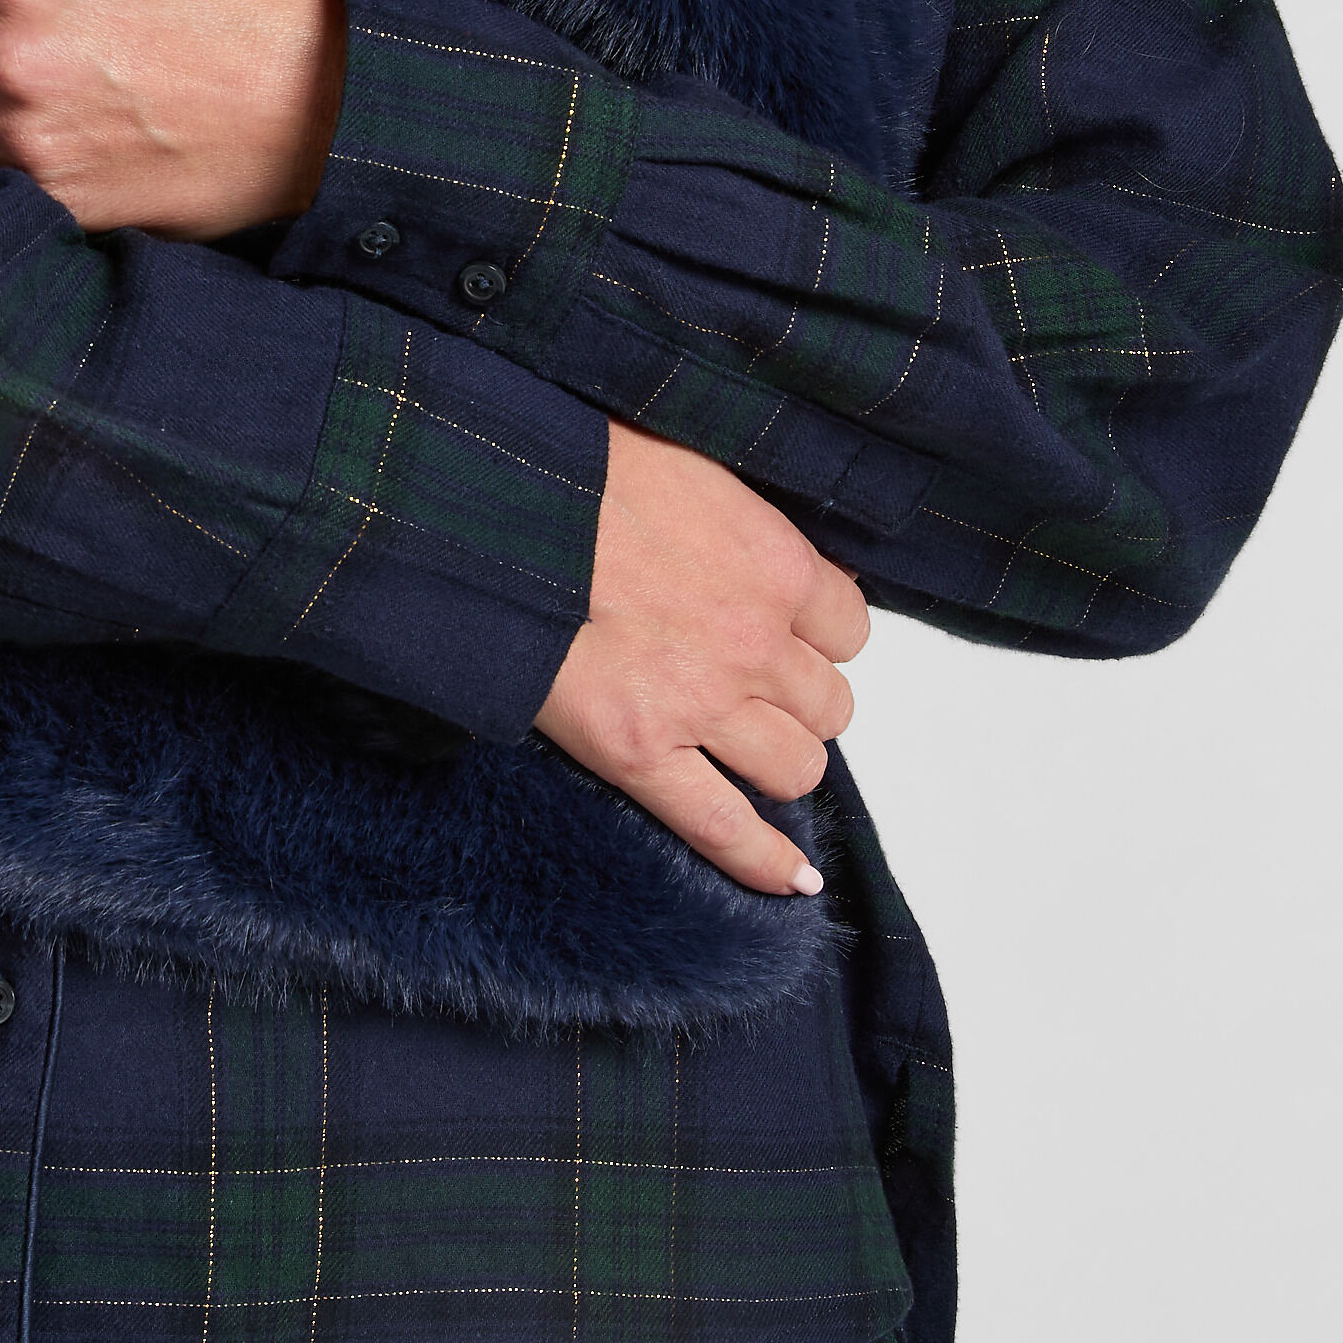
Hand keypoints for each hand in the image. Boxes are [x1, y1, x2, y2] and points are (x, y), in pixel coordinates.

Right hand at [535, 421, 868, 894]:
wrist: (494, 513)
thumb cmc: (574, 471)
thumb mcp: (682, 462)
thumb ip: (734, 516)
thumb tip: (746, 537)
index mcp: (774, 565)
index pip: (848, 626)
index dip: (818, 633)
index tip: (790, 630)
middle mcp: (755, 642)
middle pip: (829, 704)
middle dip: (797, 699)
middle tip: (755, 687)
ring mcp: (701, 705)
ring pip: (795, 767)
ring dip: (778, 760)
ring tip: (744, 747)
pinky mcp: (642, 754)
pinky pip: (724, 828)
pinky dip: (763, 861)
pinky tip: (791, 881)